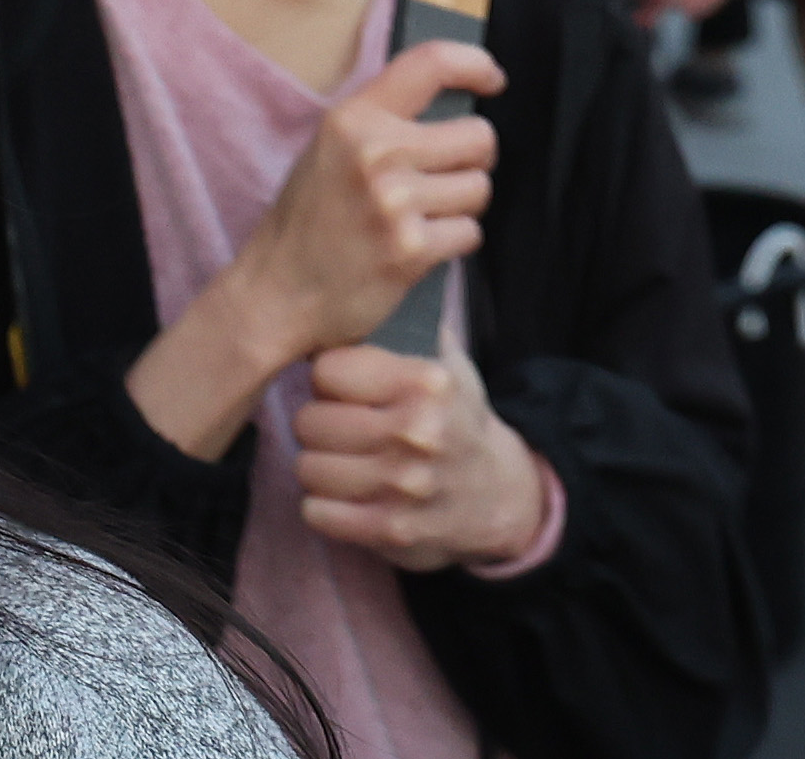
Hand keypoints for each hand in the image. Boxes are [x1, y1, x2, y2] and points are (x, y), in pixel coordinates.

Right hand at [222, 41, 502, 370]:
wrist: (275, 294)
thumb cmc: (307, 220)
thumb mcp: (330, 148)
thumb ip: (382, 119)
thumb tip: (456, 95)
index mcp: (353, 118)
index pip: (431, 63)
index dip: (475, 64)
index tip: (494, 80)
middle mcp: (375, 152)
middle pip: (478, 136)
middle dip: (472, 160)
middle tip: (444, 179)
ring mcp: (394, 202)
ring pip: (480, 187)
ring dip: (462, 206)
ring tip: (423, 218)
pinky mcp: (411, 250)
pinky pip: (470, 232)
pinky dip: (454, 243)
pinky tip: (419, 248)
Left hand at [292, 340, 552, 571]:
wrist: (496, 494)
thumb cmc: (456, 419)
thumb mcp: (448, 364)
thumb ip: (412, 321)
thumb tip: (380, 274)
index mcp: (427, 382)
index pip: (328, 368)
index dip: (329, 376)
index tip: (342, 385)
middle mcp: (417, 432)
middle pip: (310, 420)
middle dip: (318, 422)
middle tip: (337, 425)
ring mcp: (403, 486)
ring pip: (308, 467)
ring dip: (318, 465)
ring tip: (339, 458)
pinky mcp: (391, 530)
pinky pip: (317, 512)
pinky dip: (323, 505)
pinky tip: (344, 493)